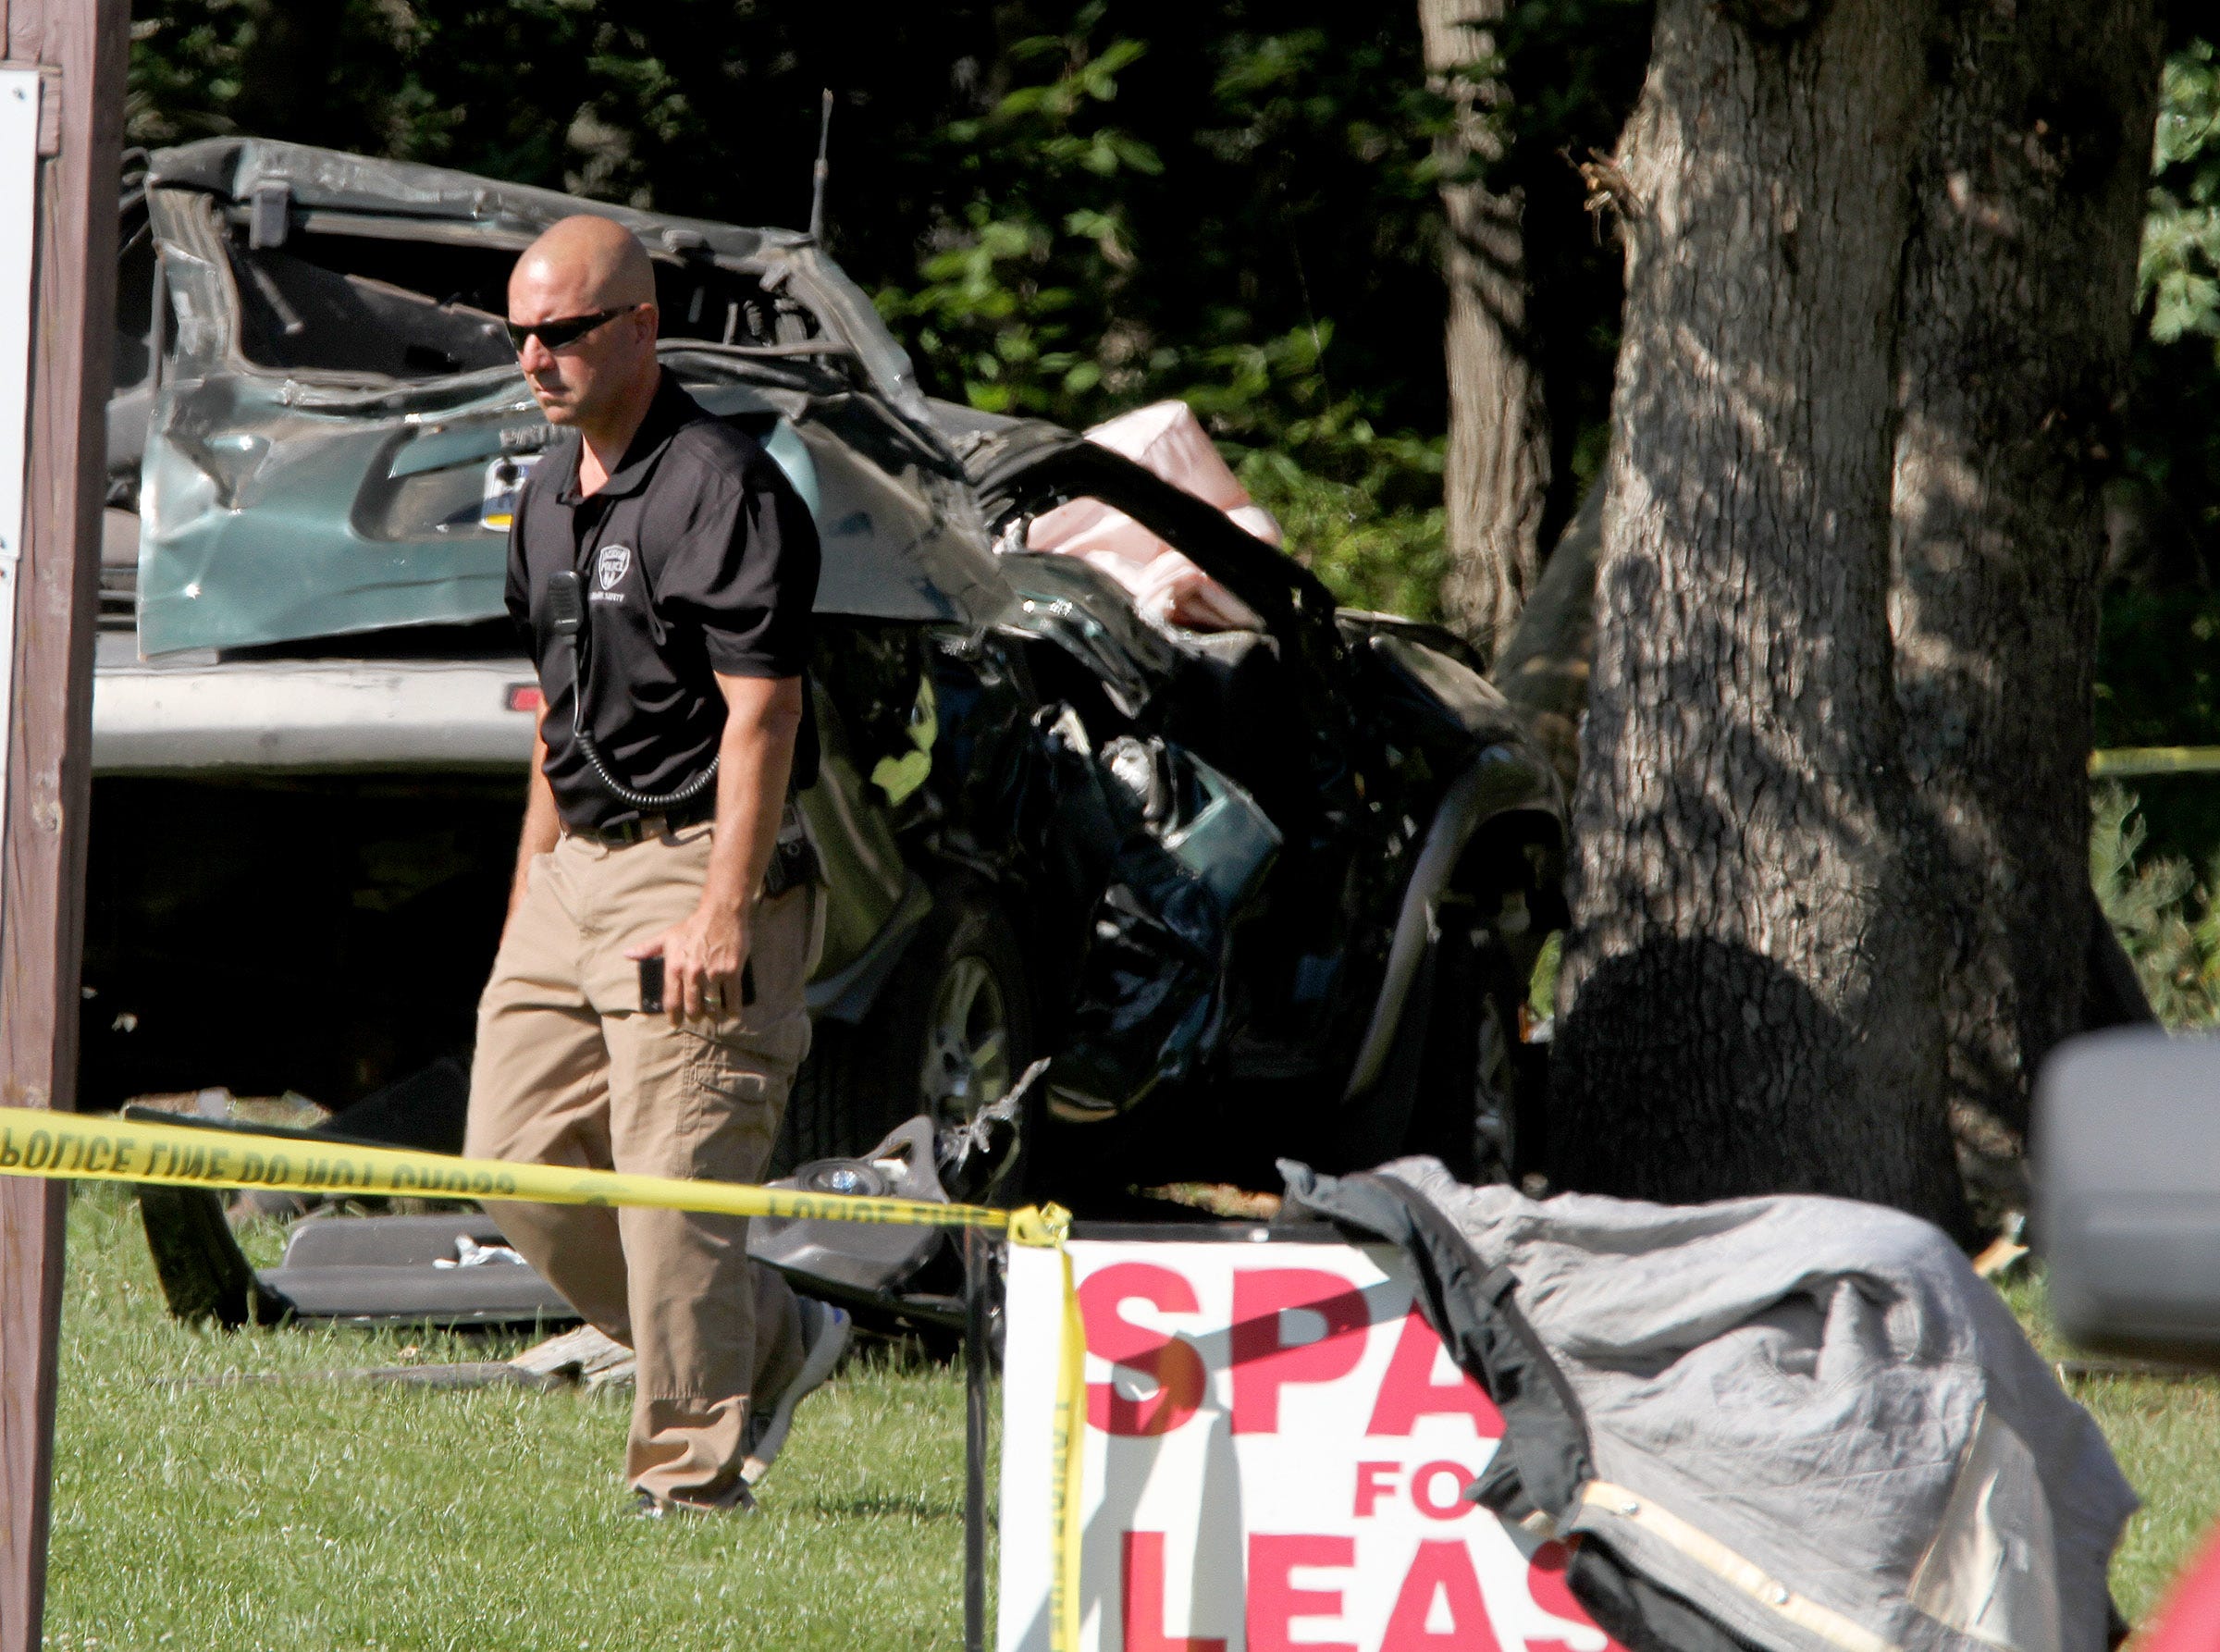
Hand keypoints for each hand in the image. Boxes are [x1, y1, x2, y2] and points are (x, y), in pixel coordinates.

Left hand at [627, 903, 748, 1024]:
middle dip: (694, 1015)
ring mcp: (713, 974)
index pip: (671, 1000)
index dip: (673, 1015)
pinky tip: (732, 1014)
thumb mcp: (667, 936)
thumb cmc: (693, 925)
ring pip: (712, 1005)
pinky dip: (733, 1009)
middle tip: (696, 1017)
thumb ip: (647, 948)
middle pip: (691, 1006)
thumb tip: (627, 954)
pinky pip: (733, 997)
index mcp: (674, 967)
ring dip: (713, 1014)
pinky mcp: (732, 971)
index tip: (675, 1022)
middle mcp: (692, 973)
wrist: (721, 913)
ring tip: (714, 1016)